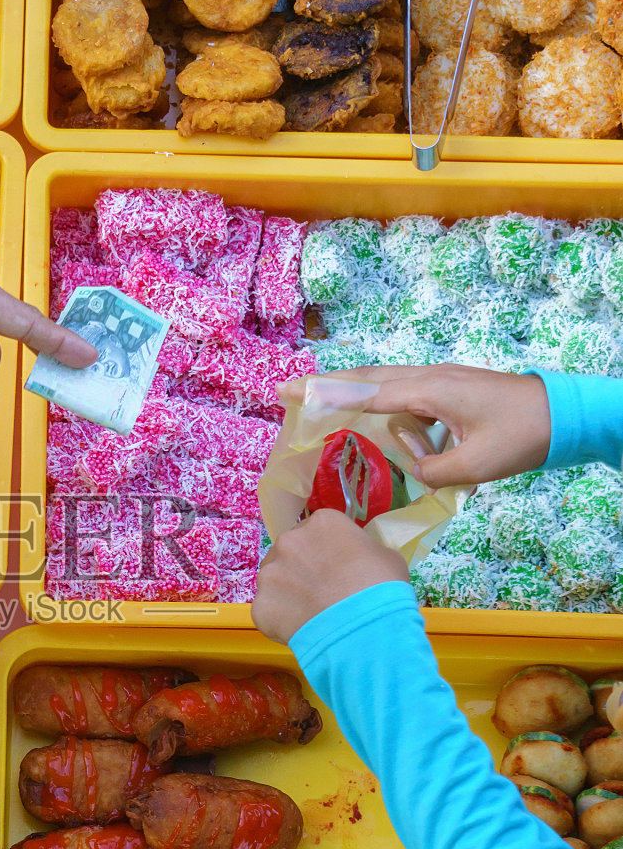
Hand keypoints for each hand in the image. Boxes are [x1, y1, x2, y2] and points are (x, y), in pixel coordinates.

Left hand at [252, 510, 409, 643]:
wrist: (365, 631)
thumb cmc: (383, 589)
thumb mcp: (385, 556)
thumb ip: (362, 550)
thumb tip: (355, 560)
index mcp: (321, 523)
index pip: (318, 532)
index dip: (327, 552)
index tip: (337, 570)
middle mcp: (289, 541)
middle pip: (291, 553)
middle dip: (303, 571)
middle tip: (323, 594)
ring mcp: (270, 574)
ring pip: (275, 581)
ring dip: (289, 594)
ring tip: (312, 615)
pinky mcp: (260, 606)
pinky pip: (269, 611)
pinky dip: (282, 622)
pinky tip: (302, 631)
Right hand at [280, 364, 551, 488]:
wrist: (563, 414)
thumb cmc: (522, 435)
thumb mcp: (475, 466)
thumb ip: (432, 471)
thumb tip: (412, 468)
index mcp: (431, 391)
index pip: (368, 393)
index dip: (328, 397)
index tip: (292, 395)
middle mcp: (429, 378)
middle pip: (367, 377)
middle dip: (325, 384)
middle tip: (285, 391)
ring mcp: (438, 380)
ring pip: (382, 380)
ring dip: (348, 390)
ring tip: (315, 401)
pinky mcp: (446, 389)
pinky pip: (400, 392)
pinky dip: (375, 399)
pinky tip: (367, 416)